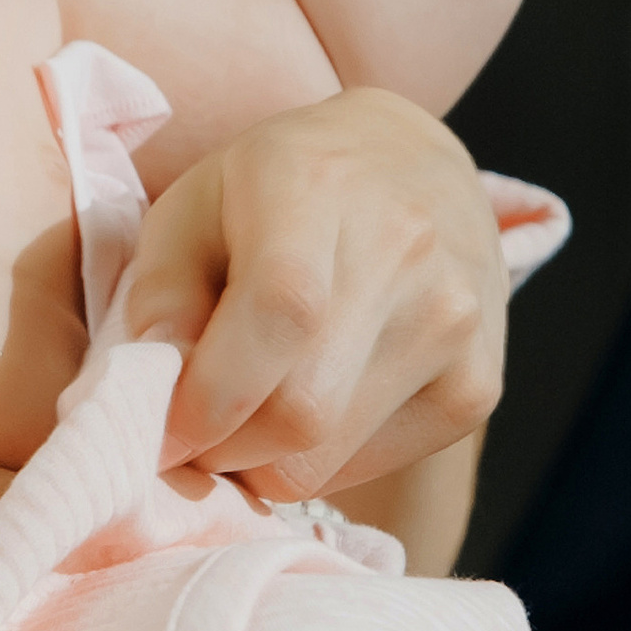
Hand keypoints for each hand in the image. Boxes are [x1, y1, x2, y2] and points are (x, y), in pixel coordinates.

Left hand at [118, 91, 503, 499]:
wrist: (411, 164)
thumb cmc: (276, 187)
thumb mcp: (192, 202)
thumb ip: (160, 293)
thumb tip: (151, 389)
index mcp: (316, 192)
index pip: (276, 317)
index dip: (205, 399)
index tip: (159, 433)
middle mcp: (404, 255)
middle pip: (300, 413)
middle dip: (221, 449)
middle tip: (191, 434)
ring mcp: (455, 326)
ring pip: (328, 458)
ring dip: (263, 462)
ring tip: (244, 415)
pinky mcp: (478, 386)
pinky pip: (373, 466)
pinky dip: (318, 462)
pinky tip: (307, 408)